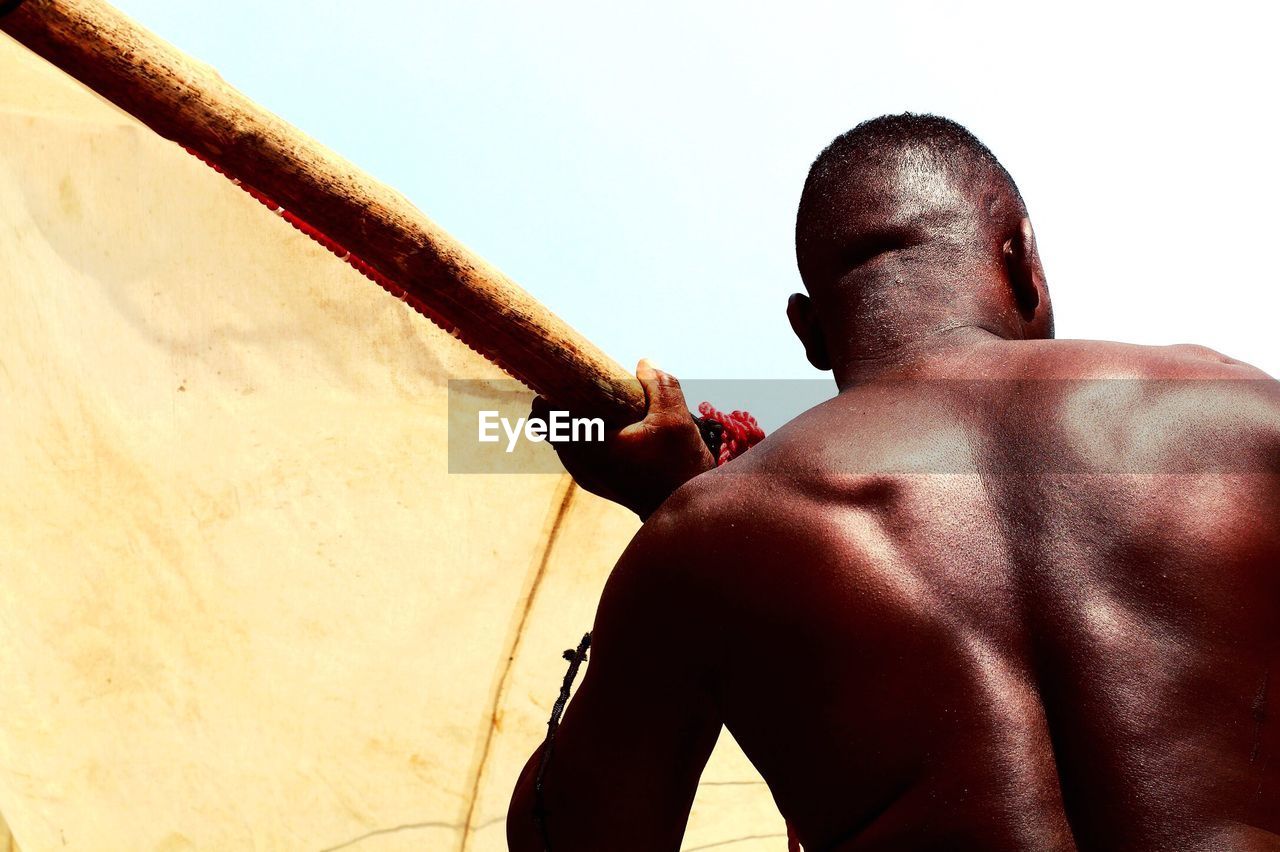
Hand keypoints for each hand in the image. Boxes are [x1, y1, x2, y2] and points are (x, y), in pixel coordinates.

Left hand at [532, 360, 714, 519]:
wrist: (687, 510)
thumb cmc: (679, 466)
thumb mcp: (675, 418)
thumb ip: (660, 385)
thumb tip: (643, 364)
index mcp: (589, 447)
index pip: (546, 418)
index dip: (548, 394)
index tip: (564, 378)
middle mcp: (581, 465)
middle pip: (551, 427)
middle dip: (563, 404)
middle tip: (585, 384)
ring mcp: (587, 477)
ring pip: (564, 440)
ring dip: (575, 421)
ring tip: (599, 402)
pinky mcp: (597, 483)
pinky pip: (577, 453)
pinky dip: (585, 436)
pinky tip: (610, 425)